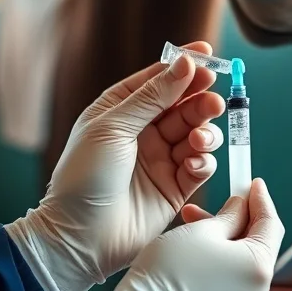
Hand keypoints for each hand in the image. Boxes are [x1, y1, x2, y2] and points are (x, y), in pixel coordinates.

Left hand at [6, 42, 225, 290]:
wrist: (79, 236)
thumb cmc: (84, 177)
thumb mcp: (114, 127)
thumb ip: (152, 96)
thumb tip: (185, 63)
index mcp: (120, 111)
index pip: (158, 80)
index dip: (183, 66)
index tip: (207, 54)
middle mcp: (142, 133)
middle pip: (183, 106)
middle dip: (200, 101)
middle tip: (212, 101)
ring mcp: (160, 160)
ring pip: (196, 134)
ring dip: (205, 132)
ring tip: (199, 140)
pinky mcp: (174, 188)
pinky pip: (199, 166)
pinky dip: (203, 161)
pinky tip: (195, 163)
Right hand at [95, 179, 285, 290]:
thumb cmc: (170, 276)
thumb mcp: (200, 231)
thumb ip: (228, 216)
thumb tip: (240, 209)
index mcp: (259, 266)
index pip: (270, 223)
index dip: (260, 199)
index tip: (253, 184)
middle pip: (254, 248)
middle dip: (235, 223)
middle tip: (217, 205)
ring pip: (237, 270)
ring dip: (222, 248)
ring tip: (192, 232)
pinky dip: (215, 273)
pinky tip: (191, 263)